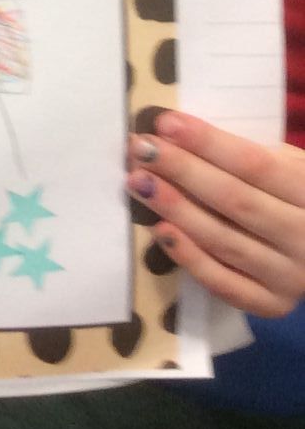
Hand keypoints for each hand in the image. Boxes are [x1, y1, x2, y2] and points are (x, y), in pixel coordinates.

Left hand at [127, 111, 304, 318]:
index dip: (208, 143)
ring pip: (224, 241)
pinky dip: (189, 257)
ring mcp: (289, 276)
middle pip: (235, 200)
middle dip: (182, 170)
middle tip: (140, 149)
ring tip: (139, 182)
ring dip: (176, 209)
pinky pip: (223, 283)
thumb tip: (176, 135)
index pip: (255, 165)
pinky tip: (160, 231)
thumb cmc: (293, 196)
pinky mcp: (271, 305)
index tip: (166, 123)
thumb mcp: (288, 167)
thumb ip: (245, 155)